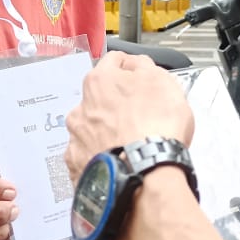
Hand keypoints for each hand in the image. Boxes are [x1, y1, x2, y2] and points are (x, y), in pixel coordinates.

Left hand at [65, 52, 193, 182]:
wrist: (145, 176)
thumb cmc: (155, 129)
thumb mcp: (163, 82)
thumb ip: (144, 66)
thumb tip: (136, 64)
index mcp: (99, 82)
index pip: (113, 62)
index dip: (131, 69)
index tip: (141, 78)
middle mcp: (81, 109)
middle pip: (99, 98)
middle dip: (116, 104)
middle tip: (139, 117)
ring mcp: (76, 140)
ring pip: (92, 128)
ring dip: (106, 132)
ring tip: (130, 145)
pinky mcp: (78, 167)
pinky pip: (89, 156)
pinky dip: (101, 157)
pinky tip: (119, 161)